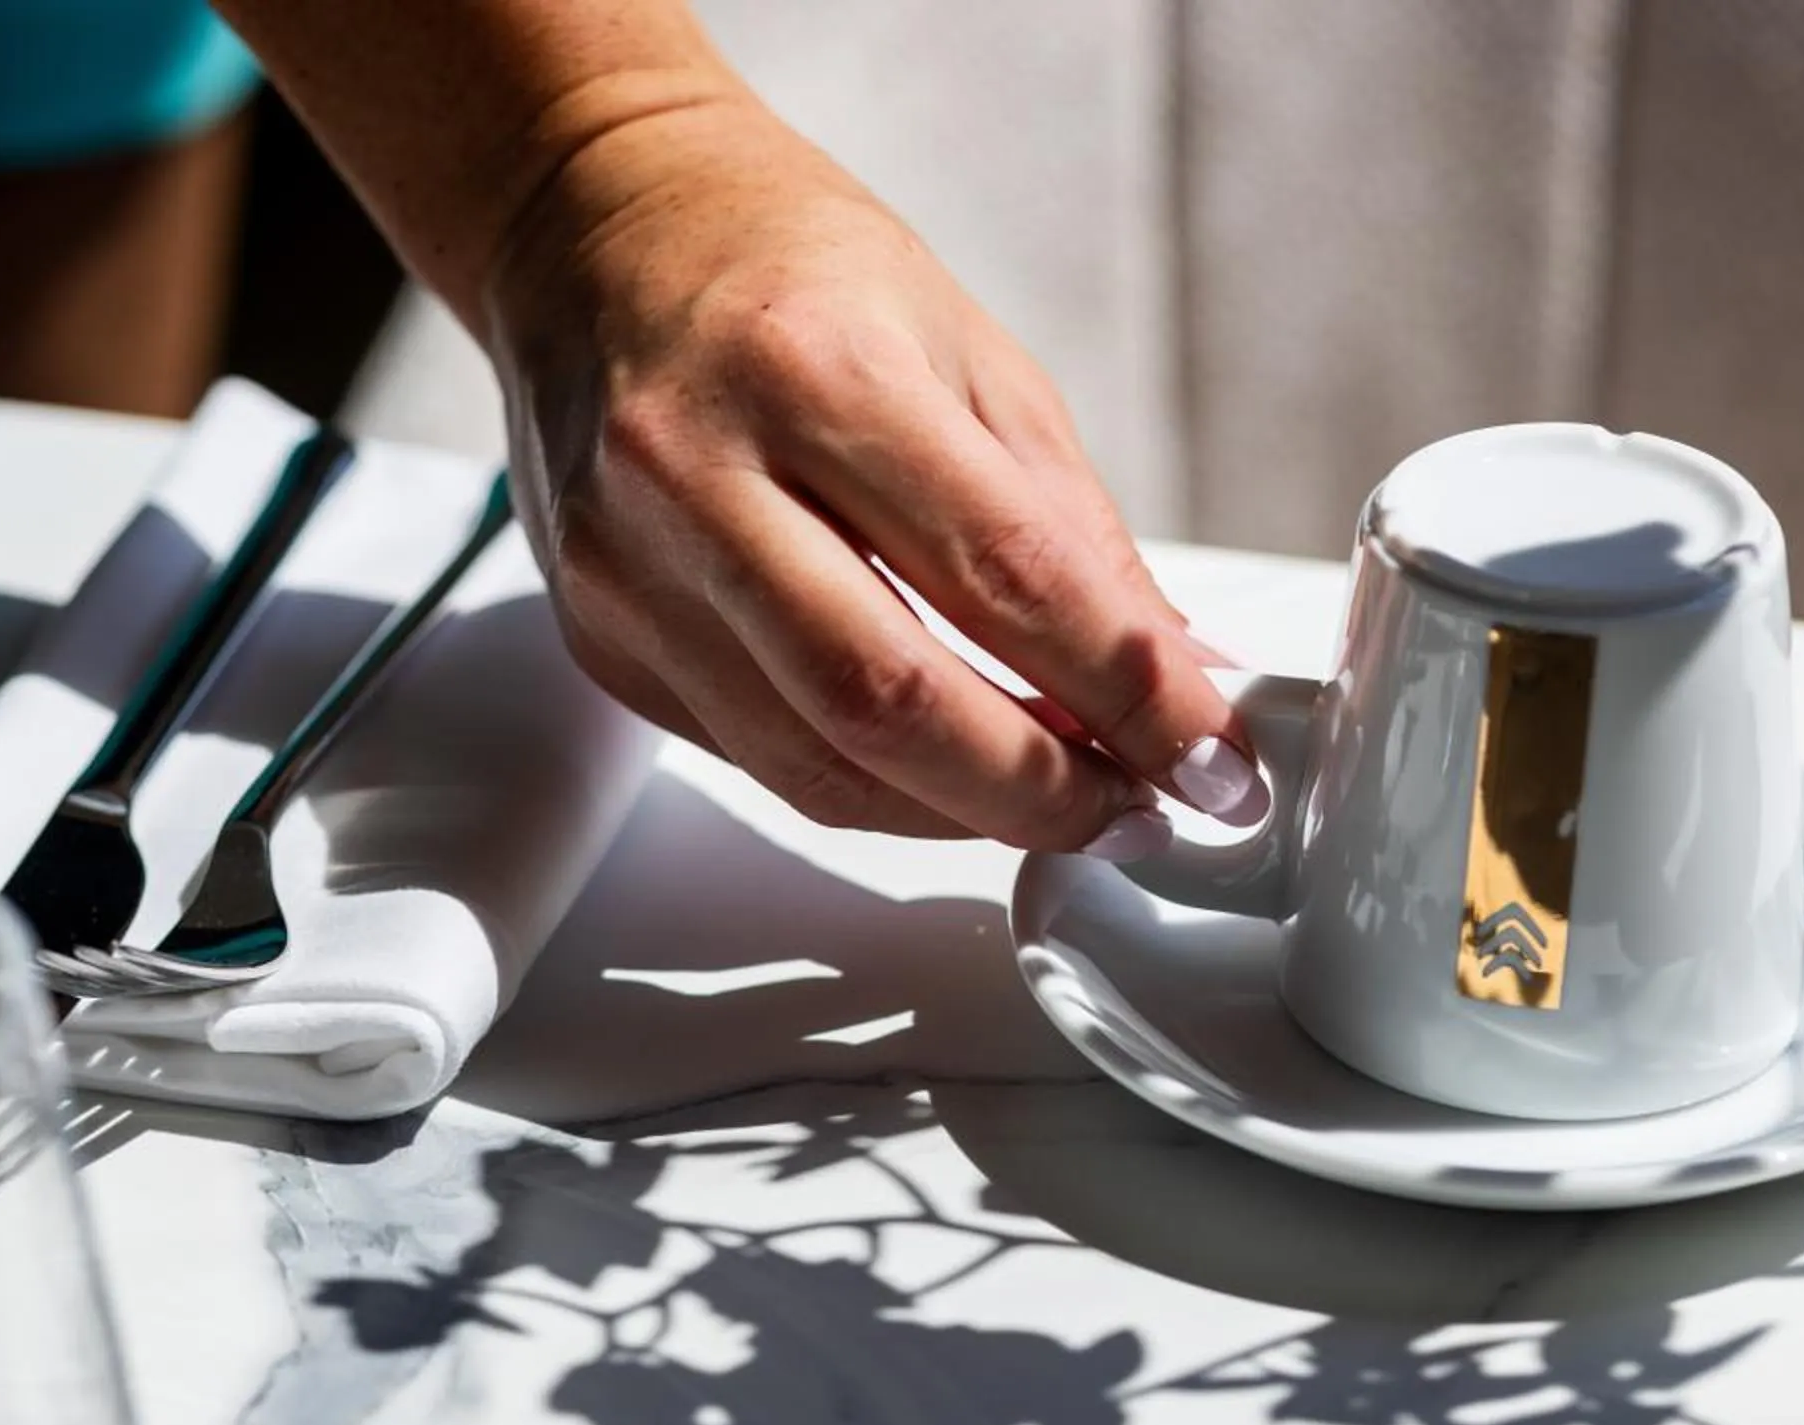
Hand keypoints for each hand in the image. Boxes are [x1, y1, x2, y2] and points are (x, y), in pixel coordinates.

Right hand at [485, 94, 1260, 850]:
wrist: (593, 236)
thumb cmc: (786, 270)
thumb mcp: (970, 354)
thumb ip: (1069, 531)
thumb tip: (1170, 679)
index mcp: (812, 368)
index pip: (1004, 575)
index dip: (1129, 691)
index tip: (1209, 757)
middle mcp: (696, 472)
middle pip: (887, 702)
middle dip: (1038, 787)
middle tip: (1134, 809)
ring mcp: (631, 570)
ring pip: (816, 763)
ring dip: (959, 808)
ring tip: (1058, 797)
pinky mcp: (603, 640)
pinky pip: (760, 758)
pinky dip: (873, 784)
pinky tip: (943, 770)